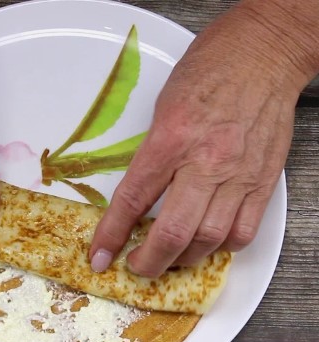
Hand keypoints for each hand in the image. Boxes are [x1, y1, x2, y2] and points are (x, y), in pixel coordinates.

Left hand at [90, 0, 318, 276]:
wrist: (264, 54)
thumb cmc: (208, 71)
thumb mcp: (162, 108)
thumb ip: (152, 154)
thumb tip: (140, 194)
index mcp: (170, 140)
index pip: (132, 200)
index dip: (111, 235)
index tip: (99, 256)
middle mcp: (205, 162)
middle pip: (172, 233)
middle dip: (148, 261)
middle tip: (137, 265)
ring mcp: (238, 175)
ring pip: (209, 240)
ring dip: (183, 258)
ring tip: (169, 257)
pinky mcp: (264, 181)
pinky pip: (244, 231)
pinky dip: (222, 247)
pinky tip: (208, 242)